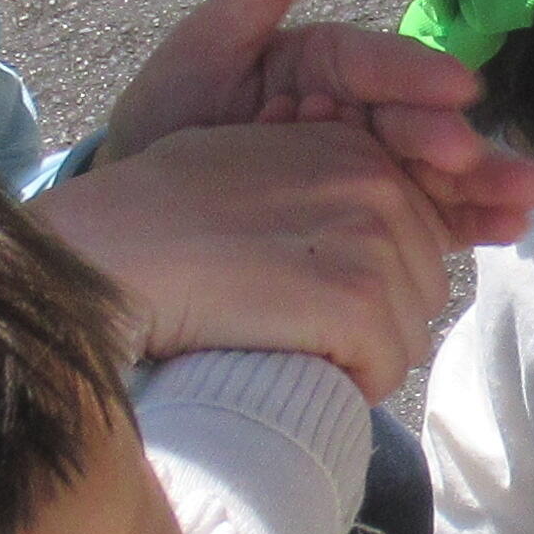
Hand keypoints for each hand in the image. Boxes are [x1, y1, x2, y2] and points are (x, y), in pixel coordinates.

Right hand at [33, 119, 454, 396]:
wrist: (109, 253)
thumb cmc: (155, 217)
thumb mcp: (251, 166)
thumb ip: (318, 187)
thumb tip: (361, 239)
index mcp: (356, 147)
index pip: (419, 237)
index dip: (372, 284)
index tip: (317, 302)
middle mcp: (377, 182)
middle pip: (423, 288)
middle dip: (371, 322)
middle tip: (293, 328)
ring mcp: (370, 238)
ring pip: (409, 335)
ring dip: (357, 357)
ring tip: (287, 345)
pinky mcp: (355, 298)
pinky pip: (385, 369)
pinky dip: (346, 387)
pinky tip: (294, 370)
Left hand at [100, 0, 533, 249]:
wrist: (136, 215)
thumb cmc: (165, 121)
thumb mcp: (206, 46)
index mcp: (323, 64)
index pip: (376, 63)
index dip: (414, 77)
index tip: (457, 88)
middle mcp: (354, 114)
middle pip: (415, 124)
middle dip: (457, 143)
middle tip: (485, 161)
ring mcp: (364, 169)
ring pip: (429, 174)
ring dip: (482, 187)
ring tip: (526, 202)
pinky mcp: (369, 223)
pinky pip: (418, 223)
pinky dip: (462, 226)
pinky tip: (506, 231)